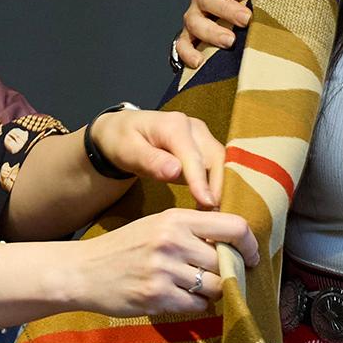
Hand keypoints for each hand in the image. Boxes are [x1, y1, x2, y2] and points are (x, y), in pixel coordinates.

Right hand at [67, 207, 258, 316]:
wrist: (83, 271)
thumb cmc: (126, 247)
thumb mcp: (158, 225)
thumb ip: (194, 230)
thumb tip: (236, 245)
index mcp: (176, 218)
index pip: (233, 227)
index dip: (250, 245)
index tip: (251, 256)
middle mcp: (172, 241)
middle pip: (226, 262)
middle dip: (227, 273)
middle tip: (216, 276)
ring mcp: (164, 270)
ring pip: (215, 287)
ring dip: (211, 291)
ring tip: (193, 286)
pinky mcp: (156, 297)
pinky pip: (197, 306)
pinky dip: (194, 305)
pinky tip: (177, 297)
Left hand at [88, 108, 226, 207]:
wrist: (122, 130)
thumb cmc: (121, 140)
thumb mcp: (127, 151)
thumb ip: (151, 161)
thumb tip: (175, 171)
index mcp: (174, 125)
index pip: (193, 156)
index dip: (201, 181)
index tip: (207, 203)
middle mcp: (193, 128)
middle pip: (216, 158)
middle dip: (218, 187)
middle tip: (213, 217)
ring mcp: (201, 136)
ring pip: (220, 163)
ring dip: (219, 187)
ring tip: (213, 214)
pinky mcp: (203, 147)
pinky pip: (216, 166)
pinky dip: (216, 185)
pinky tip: (210, 205)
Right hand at [174, 0, 272, 67]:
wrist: (224, 26)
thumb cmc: (246, 1)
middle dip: (228, 8)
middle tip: (247, 19)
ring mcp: (194, 16)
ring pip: (195, 21)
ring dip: (211, 31)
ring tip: (230, 42)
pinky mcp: (187, 38)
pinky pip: (181, 45)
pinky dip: (188, 53)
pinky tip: (199, 62)